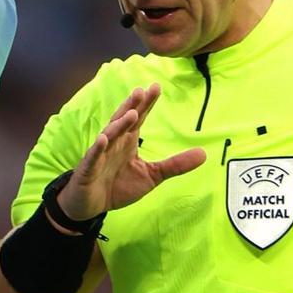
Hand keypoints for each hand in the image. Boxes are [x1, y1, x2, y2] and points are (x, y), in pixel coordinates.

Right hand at [53, 85, 205, 224]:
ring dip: (119, 124)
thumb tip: (204, 154)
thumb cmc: (118, 186)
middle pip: (123, 120)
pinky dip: (97, 149)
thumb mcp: (152, 176)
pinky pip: (93, 157)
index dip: (147, 104)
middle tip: (142, 91)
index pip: (138, 118)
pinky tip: (104, 139)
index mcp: (128, 141)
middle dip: (132, 105)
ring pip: (109, 135)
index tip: (156, 87)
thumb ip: (175, 164)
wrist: (90, 206)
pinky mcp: (88, 170)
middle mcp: (113, 143)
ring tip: (131, 113)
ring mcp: (99, 155)